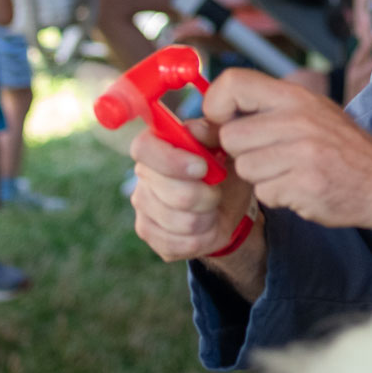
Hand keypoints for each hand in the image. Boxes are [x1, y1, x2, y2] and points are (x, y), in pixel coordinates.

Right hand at [129, 119, 256, 263]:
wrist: (228, 204)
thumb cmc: (224, 167)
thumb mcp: (226, 145)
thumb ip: (212, 132)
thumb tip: (193, 129)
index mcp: (156, 145)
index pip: (144, 149)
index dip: (173, 161)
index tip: (202, 167)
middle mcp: (142, 175)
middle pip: (173, 193)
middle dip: (207, 195)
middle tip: (217, 190)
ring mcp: (143, 207)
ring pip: (181, 222)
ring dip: (208, 217)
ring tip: (212, 207)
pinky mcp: (149, 234)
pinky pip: (181, 244)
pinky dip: (204, 237)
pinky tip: (206, 225)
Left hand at [207, 68, 371, 258]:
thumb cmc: (339, 148)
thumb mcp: (309, 113)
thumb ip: (263, 111)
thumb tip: (204, 121)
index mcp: (296, 96)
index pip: (233, 83)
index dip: (216, 104)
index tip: (223, 121)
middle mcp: (298, 119)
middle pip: (231, 136)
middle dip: (242, 152)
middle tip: (269, 155)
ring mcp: (302, 153)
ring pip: (244, 167)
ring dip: (260, 176)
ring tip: (289, 171)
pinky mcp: (304, 185)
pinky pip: (264, 193)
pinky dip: (277, 196)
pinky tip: (300, 187)